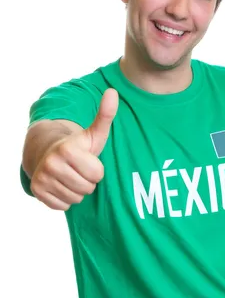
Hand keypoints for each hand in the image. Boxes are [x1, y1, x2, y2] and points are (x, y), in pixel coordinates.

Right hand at [31, 88, 118, 210]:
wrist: (47, 152)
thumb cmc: (78, 146)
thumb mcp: (94, 133)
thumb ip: (105, 115)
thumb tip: (113, 92)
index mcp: (68, 149)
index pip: (98, 174)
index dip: (96, 169)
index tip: (87, 160)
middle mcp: (51, 163)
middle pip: (88, 188)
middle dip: (87, 181)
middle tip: (78, 169)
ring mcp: (42, 177)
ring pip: (76, 199)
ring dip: (77, 190)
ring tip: (70, 176)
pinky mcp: (37, 191)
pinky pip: (63, 206)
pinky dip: (65, 199)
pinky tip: (61, 184)